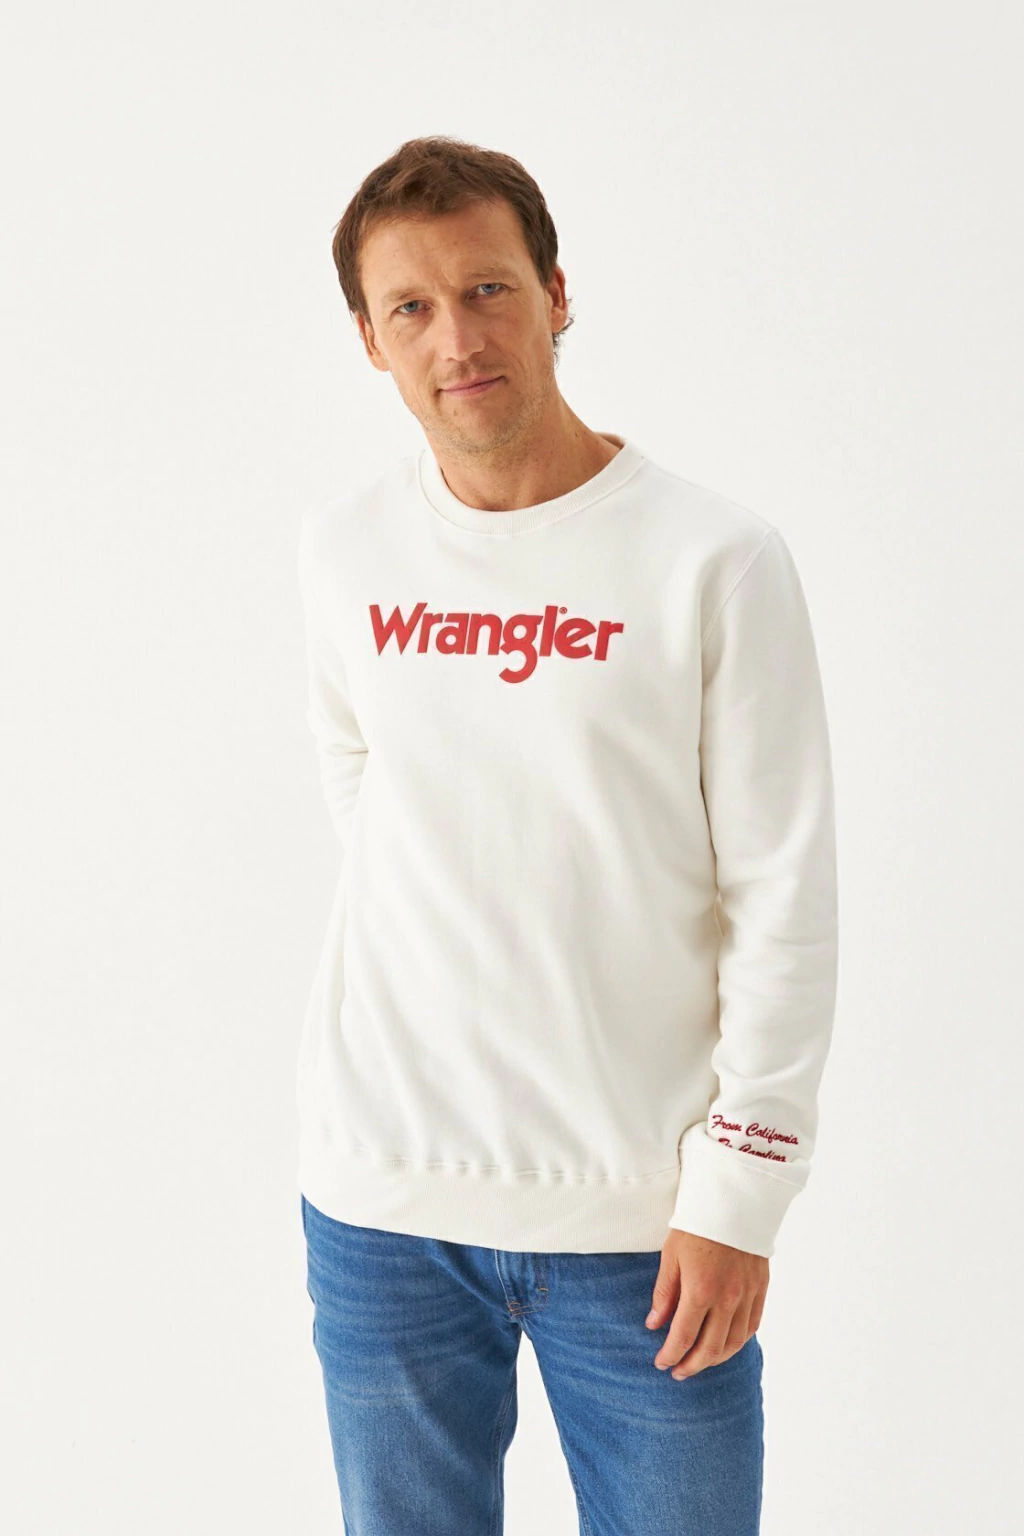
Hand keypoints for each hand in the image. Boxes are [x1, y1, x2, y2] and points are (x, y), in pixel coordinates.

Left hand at [645, 1228, 768, 1378]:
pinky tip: (725, 1344)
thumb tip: (654, 1324)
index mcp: (701, 1290)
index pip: (683, 1337)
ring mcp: (747, 1296)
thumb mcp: (671, 1256)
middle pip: (710, 1349)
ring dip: (715, 1359)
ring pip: (733, 1343)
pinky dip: (737, 1342)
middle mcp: (727, 1299)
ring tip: (699, 1362)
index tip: (660, 1363)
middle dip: (691, 1365)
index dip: (670, 1356)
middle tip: (678, 1372)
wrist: (734, 1201)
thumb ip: (664, 1294)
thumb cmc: (697, 1225)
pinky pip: (752, 1327)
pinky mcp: (761, 1289)